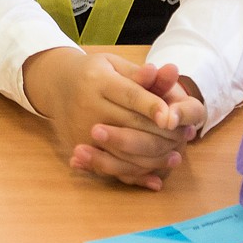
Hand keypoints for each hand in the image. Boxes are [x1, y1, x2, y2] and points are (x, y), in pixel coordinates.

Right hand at [23, 49, 189, 189]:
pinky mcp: (79, 146)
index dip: (151, 106)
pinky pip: (111, 165)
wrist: (56, 84)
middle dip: (160, 134)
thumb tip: (166, 71)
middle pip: (129, 124)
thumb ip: (139, 74)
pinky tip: (156, 179)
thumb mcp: (113, 64)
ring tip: (177, 157)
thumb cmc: (93, 72)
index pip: (129, 95)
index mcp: (97, 80)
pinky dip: (135, 175)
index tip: (171, 117)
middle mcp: (87, 105)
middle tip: (185, 137)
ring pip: (122, 150)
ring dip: (153, 157)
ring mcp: (81, 128)